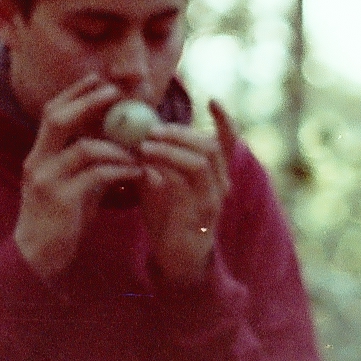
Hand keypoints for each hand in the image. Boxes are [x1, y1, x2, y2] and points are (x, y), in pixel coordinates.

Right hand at [12, 76, 140, 278]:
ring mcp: (47, 180)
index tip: (99, 80)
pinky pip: (95, 176)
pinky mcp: (61, 200)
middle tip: (116, 95)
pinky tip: (137, 173)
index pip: (51, 112)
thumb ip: (88, 162)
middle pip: (58, 119)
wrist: (39, 258)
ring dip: (116, 146)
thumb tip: (118, 140)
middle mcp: (38, 162)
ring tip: (140, 148)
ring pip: (83, 148)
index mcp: (39, 155)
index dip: (74, 93)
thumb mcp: (73, 184)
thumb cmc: (61, 220)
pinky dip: (119, 171)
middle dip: (87, 102)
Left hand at [135, 100, 236, 287]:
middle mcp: (222, 183)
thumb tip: (133, 133)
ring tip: (145, 145)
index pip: (228, 141)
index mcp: (215, 174)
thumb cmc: (168, 220)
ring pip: (202, 159)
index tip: (212, 99)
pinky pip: (191, 180)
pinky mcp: (204, 211)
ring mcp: (216, 197)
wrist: (176, 261)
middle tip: (152, 129)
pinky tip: (149, 165)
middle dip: (180, 133)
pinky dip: (170, 167)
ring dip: (172, 147)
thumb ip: (154, 161)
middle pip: (210, 145)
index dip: (224, 119)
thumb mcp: (159, 184)